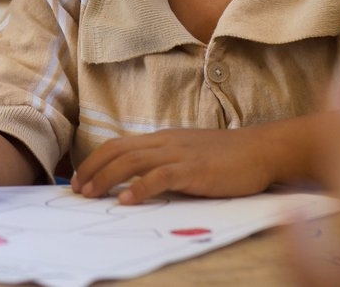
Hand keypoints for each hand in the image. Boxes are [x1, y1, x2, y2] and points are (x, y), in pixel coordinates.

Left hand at [72, 128, 272, 204]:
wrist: (262, 150)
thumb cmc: (228, 156)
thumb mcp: (188, 153)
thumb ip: (166, 161)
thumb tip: (141, 179)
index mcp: (162, 139)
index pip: (119, 144)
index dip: (96, 159)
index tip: (81, 178)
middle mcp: (165, 142)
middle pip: (117, 150)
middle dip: (92, 168)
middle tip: (78, 189)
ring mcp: (179, 154)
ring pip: (132, 161)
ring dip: (107, 178)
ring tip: (92, 195)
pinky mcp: (194, 170)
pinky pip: (160, 177)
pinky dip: (140, 188)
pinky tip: (127, 200)